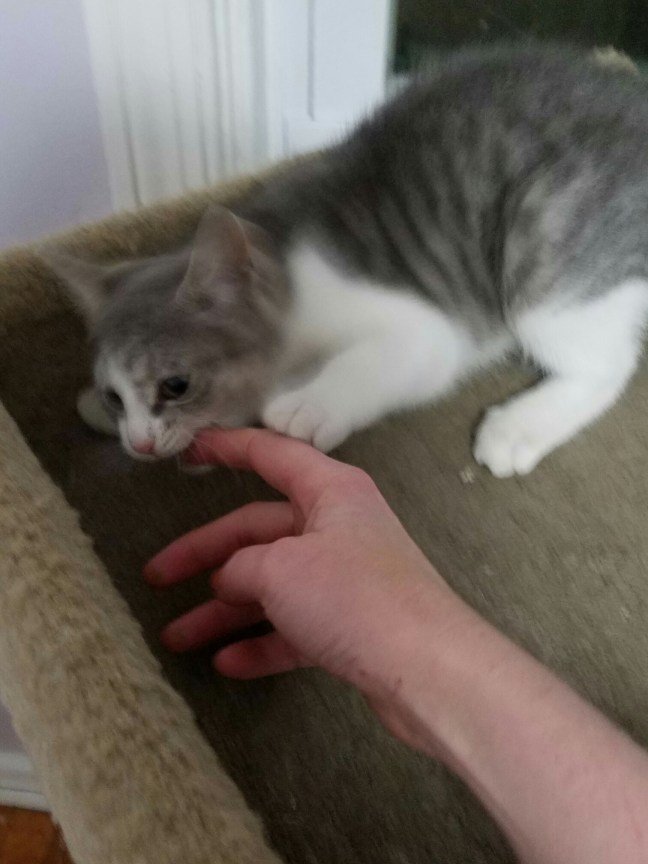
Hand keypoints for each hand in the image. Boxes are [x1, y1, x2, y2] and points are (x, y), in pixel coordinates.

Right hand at [144, 428, 451, 700]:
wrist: (427, 669)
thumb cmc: (354, 597)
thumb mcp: (280, 570)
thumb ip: (241, 566)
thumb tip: (229, 579)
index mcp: (330, 492)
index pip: (270, 455)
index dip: (227, 448)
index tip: (190, 450)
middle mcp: (338, 527)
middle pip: (258, 532)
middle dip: (206, 557)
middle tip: (157, 576)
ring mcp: (345, 577)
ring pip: (272, 585)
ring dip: (225, 611)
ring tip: (177, 636)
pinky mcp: (352, 624)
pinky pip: (295, 626)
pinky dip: (262, 642)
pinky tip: (227, 663)